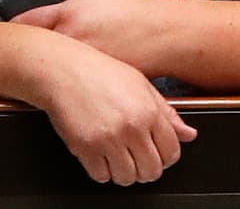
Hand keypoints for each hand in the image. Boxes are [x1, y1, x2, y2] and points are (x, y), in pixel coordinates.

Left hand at [14, 0, 169, 75]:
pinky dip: (69, 76)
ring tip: (40, 60)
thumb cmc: (135, 6)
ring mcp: (82, 63)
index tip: (1, 24)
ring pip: (52, 65)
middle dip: (25, 45)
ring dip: (45, 63)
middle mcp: (70, 40)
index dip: (9, 22)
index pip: (24, 21)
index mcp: (67, 15)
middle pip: (33, 47)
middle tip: (16, 45)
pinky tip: (68, 74)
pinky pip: (74, 78)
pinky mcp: (96, 80)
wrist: (166, 35)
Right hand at [29, 36, 195, 184]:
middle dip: (143, 168)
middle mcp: (131, 128)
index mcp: (148, 111)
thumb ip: (165, 111)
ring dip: (120, 171)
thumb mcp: (137, 82)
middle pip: (151, 171)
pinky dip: (99, 170)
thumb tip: (188, 134)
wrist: (56, 68)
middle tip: (131, 156)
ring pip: (127, 177)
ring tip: (111, 154)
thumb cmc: (93, 70)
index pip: (171, 152)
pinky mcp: (85, 146)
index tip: (153, 153)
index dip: (163, 157)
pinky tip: (95, 153)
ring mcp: (108, 139)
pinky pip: (100, 176)